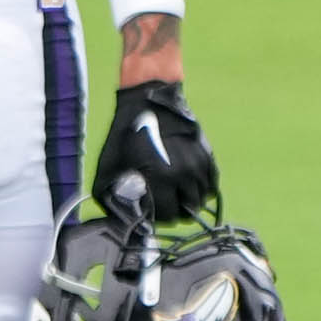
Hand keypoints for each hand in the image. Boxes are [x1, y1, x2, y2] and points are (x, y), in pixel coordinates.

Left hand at [100, 78, 220, 215]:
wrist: (150, 100)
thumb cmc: (125, 134)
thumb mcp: (108, 168)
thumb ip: (114, 196)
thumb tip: (123, 216)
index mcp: (158, 179)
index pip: (168, 216)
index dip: (160, 219)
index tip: (154, 215)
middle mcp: (183, 175)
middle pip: (189, 210)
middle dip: (177, 212)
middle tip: (168, 206)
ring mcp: (198, 164)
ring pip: (203, 198)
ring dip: (191, 201)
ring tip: (179, 196)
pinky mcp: (207, 155)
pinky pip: (212, 183)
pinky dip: (203, 189)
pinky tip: (191, 185)